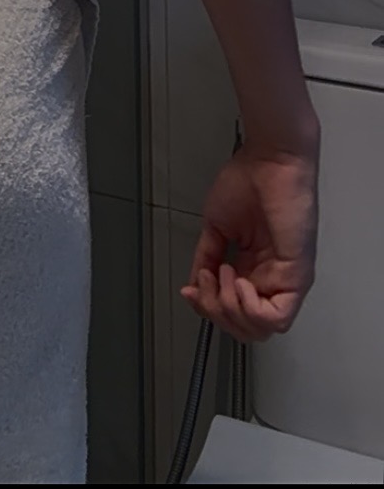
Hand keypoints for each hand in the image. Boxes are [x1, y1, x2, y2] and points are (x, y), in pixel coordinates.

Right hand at [183, 144, 317, 341]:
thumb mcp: (217, 227)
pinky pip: (277, 318)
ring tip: (222, 272)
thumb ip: (206, 258)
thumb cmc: (248, 181)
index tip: (190, 289)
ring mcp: (286, 280)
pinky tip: (238, 281)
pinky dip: (250, 309)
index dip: (208, 309)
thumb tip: (195, 286)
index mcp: (254, 269)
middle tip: (205, 281)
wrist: (269, 159)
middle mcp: (272, 280)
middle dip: (215, 312)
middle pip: (244, 329)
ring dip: (230, 309)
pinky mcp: (298, 276)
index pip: (233, 313)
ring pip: (259, 329)